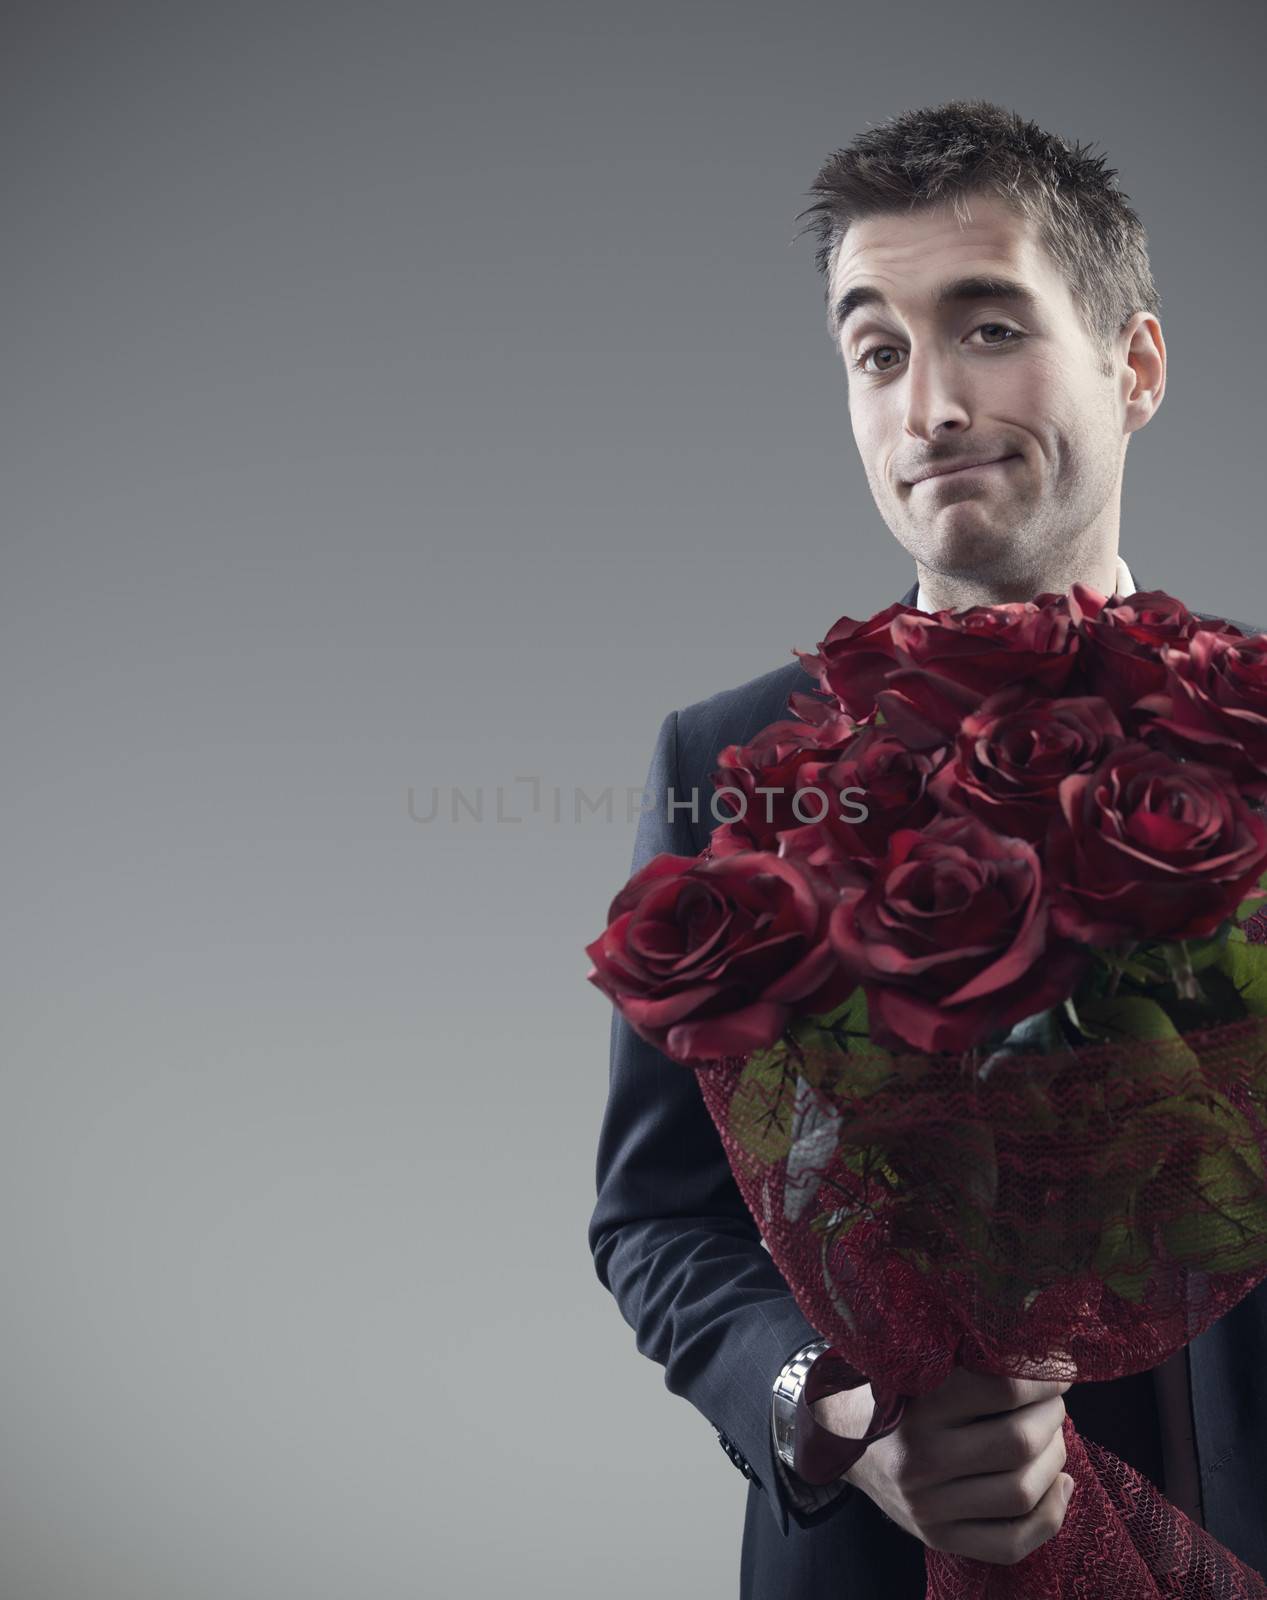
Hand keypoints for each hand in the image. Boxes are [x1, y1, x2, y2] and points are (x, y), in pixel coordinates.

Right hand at [812, 1368, 1073, 1565]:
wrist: (844, 1442)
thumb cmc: (896, 1396)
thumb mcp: (919, 1368)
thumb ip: (968, 1359)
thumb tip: (1043, 1354)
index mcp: (918, 1407)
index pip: (1003, 1390)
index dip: (1043, 1380)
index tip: (1056, 1371)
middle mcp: (921, 1460)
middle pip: (1020, 1442)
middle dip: (1052, 1418)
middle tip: (1054, 1403)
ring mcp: (930, 1507)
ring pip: (1023, 1492)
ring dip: (1055, 1460)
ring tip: (1052, 1439)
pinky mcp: (940, 1539)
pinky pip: (1012, 1542)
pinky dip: (1051, 1515)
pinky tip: (1059, 1484)